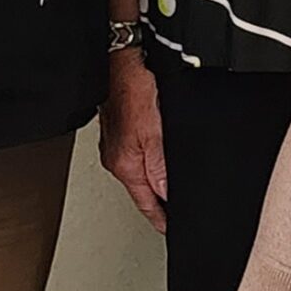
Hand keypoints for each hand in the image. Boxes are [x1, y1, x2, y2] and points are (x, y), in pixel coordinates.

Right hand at [99, 49, 167, 233]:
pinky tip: (158, 163)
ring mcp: (116, 146)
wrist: (119, 61)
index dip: (161, 218)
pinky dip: (149, 165)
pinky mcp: (119, 131)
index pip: (145, 202)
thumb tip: (168, 194)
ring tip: (169, 196)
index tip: (172, 229)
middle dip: (158, 204)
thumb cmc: (133, 90)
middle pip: (142, 190)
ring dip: (154, 184)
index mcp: (125, 164)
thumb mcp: (155, 133)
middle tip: (175, 216)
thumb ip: (161, 167)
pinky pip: (137, 157)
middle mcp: (117, 159)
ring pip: (139, 173)